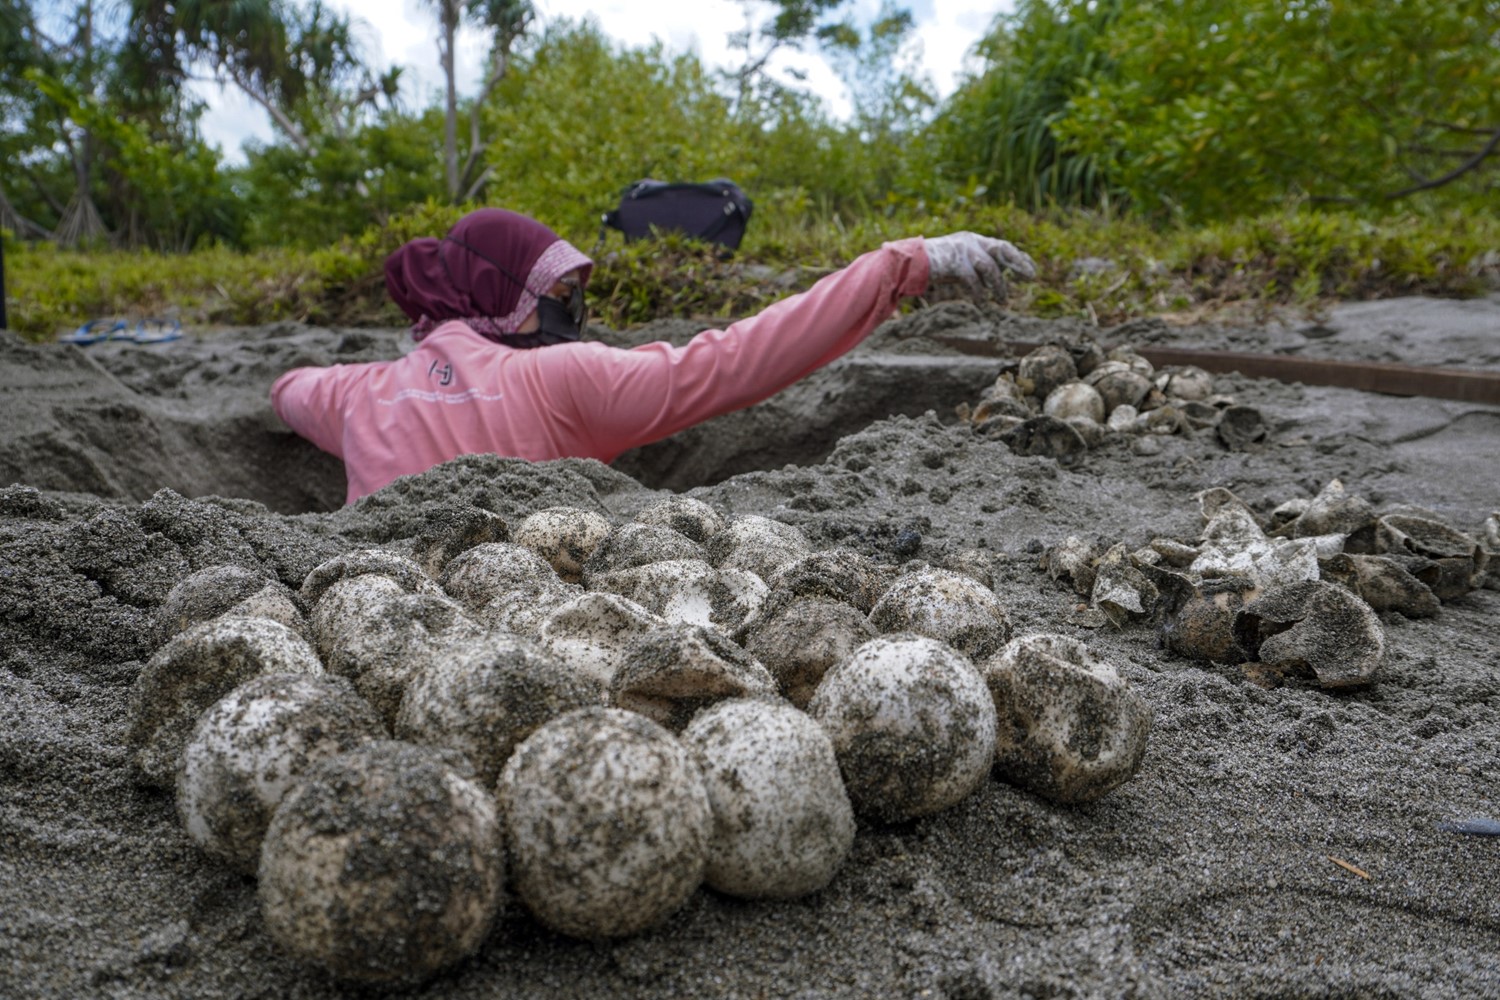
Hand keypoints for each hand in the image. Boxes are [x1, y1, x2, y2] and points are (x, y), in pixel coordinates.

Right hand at [922, 232, 1036, 302]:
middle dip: (1019, 263)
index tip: (1031, 269)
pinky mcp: (955, 264)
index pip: (1002, 246)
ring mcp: (963, 251)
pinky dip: (980, 295)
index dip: (1019, 258)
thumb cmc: (931, 266)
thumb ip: (974, 266)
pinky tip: (983, 306)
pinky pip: (974, 282)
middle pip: (1002, 249)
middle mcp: (971, 241)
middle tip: (1032, 277)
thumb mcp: (957, 262)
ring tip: (1003, 301)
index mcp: (973, 240)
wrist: (907, 263)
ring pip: (990, 269)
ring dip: (999, 287)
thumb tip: (995, 280)